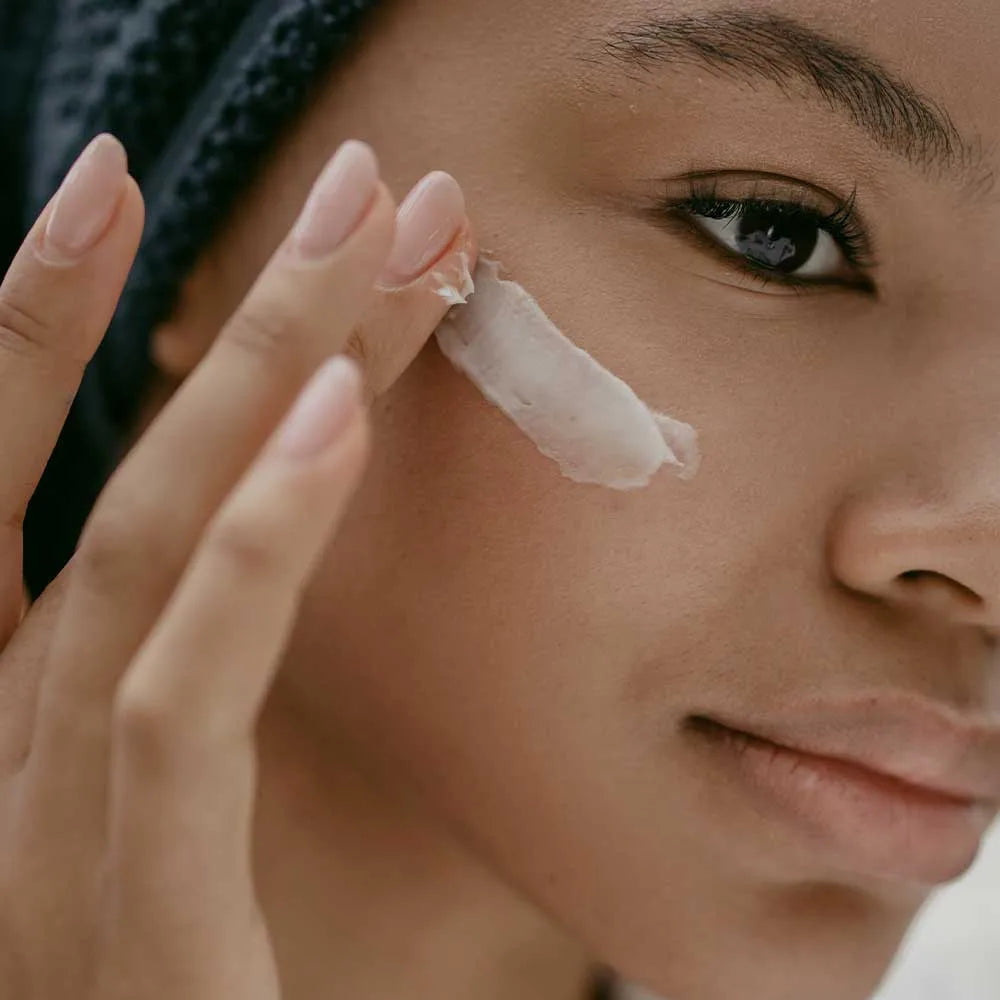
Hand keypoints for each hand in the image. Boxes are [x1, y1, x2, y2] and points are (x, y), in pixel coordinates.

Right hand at [0, 133, 475, 997]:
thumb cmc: (168, 975)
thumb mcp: (161, 788)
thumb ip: (197, 652)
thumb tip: (282, 497)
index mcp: (10, 706)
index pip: (11, 475)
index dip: (46, 318)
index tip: (115, 184)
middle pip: (112, 471)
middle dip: (227, 308)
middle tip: (348, 177)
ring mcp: (42, 816)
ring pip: (148, 540)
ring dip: (264, 367)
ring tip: (374, 234)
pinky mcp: (133, 900)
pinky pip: (185, 689)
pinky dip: (258, 542)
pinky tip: (343, 416)